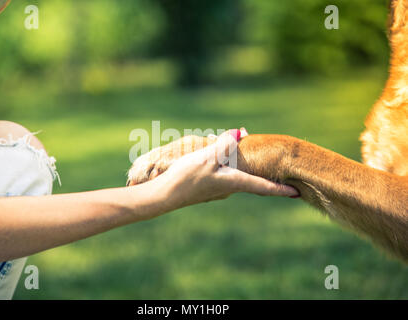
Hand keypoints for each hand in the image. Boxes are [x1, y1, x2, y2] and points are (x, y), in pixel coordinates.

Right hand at [147, 130, 298, 211]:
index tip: (298, 193)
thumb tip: (241, 133)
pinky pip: (226, 174)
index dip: (282, 189)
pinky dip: (232, 166)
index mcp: (234, 182)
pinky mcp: (207, 186)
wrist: (163, 195)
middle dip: (267, 175)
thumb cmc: (186, 177)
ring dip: (248, 168)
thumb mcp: (207, 158)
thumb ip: (224, 145)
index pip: (264, 187)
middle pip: (254, 181)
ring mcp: (218, 189)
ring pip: (239, 176)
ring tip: (252, 155)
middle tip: (281, 171)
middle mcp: (229, 188)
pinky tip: (223, 156)